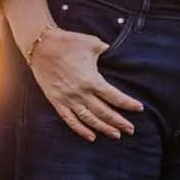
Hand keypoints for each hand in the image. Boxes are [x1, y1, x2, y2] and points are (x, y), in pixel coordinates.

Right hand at [28, 28, 143, 139]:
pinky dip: (81, 130)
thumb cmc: (68, 42)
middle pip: (104, 112)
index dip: (128, 104)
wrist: (40, 45)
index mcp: (91, 80)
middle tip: (131, 129)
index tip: (139, 108)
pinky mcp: (56, 101)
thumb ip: (107, 51)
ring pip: (89, 119)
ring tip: (116, 135)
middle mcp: (80, 93)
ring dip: (104, 128)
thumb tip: (118, 53)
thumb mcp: (93, 43)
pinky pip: (70, 120)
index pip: (115, 97)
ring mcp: (67, 99)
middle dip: (119, 122)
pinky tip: (91, 137)